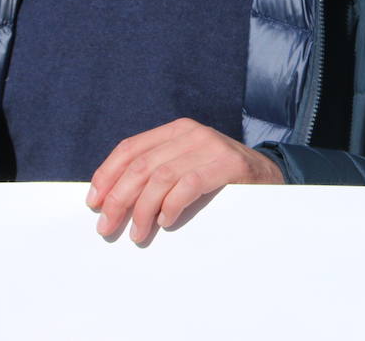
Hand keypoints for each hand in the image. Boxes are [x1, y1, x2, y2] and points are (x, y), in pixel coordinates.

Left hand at [85, 118, 284, 243]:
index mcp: (175, 130)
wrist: (270, 178)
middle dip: (118, 199)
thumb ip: (157, 173)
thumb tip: (109, 200)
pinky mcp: (228, 163)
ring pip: (160, 177)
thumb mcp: (186, 167)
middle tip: (107, 227)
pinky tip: (166, 221)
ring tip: (137, 233)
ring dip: (142, 210)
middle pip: (140, 165)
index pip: (130, 148)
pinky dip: (172, 205)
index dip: (107, 175)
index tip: (93, 202)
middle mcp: (191, 133)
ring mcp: (211, 146)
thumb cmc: (220, 180)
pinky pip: (189, 184)